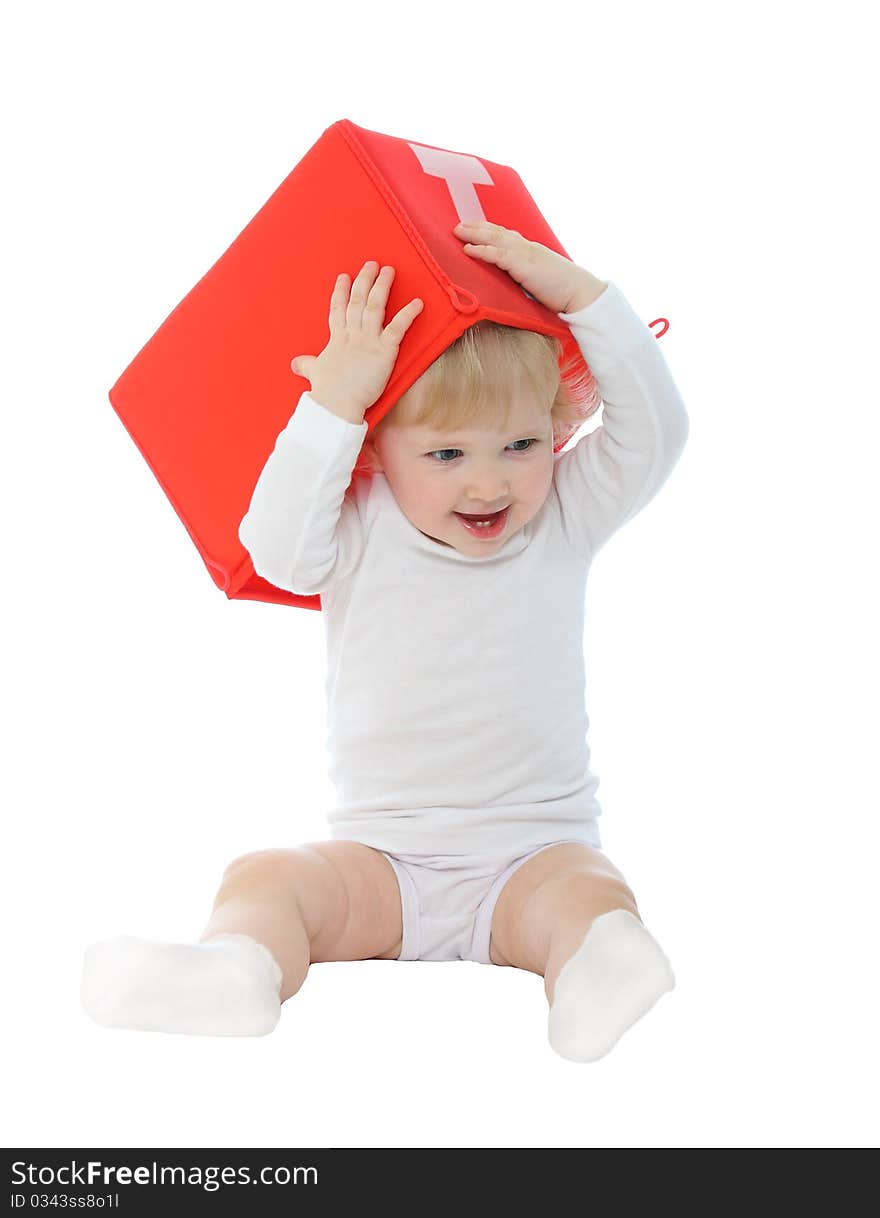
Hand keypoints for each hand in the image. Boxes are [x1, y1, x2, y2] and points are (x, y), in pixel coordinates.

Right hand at [291, 261, 423, 421]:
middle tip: (371, 264)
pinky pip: (397, 328)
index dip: (341, 291)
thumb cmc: (326, 391)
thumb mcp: (314, 373)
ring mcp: (368, 340)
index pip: (338, 309)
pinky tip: (418, 303)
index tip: (344, 276)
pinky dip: (408, 315)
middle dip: (364, 281)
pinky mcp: (384, 350)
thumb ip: (307, 365)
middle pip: (357, 301)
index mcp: (337, 339)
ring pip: (375, 306)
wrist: (337, 404)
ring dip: (382, 287)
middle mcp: (352, 334)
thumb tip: (295, 364)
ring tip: (388, 270)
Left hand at [453, 221, 606, 313]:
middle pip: (498, 232)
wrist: (581, 293)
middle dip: (478, 227)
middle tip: (460, 225)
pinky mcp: (523, 264)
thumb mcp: (543, 280)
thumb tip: (518, 284)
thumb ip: (529, 278)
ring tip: (457, 232)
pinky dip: (480, 250)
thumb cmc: (565, 291)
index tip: (477, 227)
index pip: (508, 236)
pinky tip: (467, 249)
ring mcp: (526, 254)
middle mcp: (528, 247)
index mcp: (533, 251)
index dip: (491, 231)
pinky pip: (497, 254)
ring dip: (474, 234)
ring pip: (495, 238)